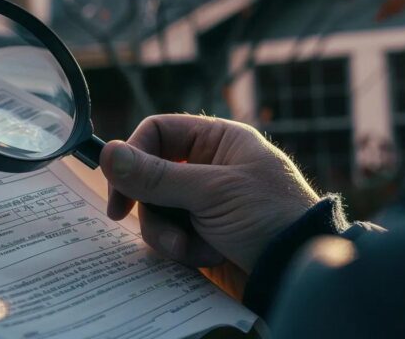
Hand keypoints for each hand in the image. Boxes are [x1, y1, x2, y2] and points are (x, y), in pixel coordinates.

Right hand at [100, 115, 318, 294]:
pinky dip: (181, 248)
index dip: (133, 155)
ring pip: (155, 209)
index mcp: (218, 141)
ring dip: (165, 232)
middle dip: (149, 204)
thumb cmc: (269, 218)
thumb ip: (155, 176)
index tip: (118, 187)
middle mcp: (208, 167)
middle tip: (128, 218)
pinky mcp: (202, 233)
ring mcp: (204, 202)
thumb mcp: (211, 193)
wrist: (298, 272)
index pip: (158, 132)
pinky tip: (205, 256)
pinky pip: (170, 234)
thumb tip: (106, 153)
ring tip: (189, 248)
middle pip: (149, 175)